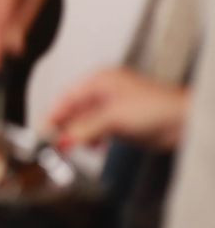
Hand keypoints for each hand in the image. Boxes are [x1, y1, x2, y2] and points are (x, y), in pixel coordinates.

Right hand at [47, 68, 188, 150]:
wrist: (185, 122)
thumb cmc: (156, 108)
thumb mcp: (112, 118)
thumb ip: (84, 129)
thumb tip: (62, 139)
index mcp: (99, 80)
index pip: (67, 96)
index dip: (54, 114)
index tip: (43, 130)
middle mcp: (104, 90)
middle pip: (76, 109)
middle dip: (65, 127)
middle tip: (54, 144)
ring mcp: (114, 106)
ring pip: (87, 121)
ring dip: (79, 134)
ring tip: (74, 147)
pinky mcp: (123, 121)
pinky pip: (99, 129)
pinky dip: (94, 138)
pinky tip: (94, 147)